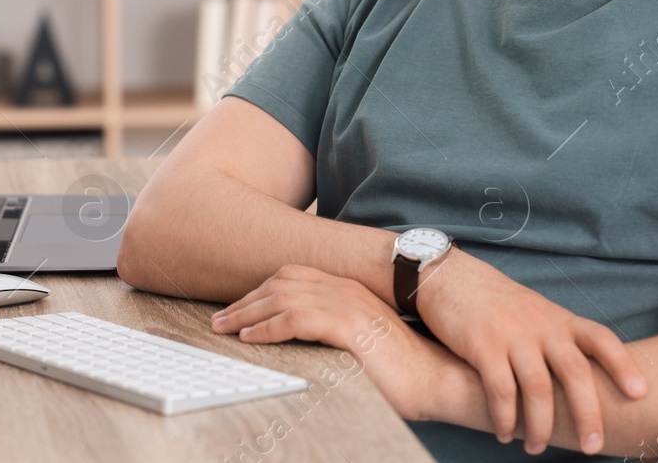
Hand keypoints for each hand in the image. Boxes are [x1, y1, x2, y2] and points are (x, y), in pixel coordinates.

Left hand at [209, 264, 468, 421]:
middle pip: (281, 283)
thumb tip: (298, 340)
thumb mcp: (360, 341)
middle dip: (245, 301)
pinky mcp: (349, 325)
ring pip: (281, 298)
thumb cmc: (401, 369)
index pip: (292, 277)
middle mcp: (346, 288)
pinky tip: (249, 339)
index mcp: (349, 288)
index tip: (237, 309)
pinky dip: (266, 328)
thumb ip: (333, 331)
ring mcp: (348, 304)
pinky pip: (295, 319)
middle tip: (219, 320)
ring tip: (224, 329)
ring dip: (246, 313)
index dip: (259, 291)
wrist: (438, 380)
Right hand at [415, 249, 648, 454]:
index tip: (641, 392)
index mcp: (560, 320)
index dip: (623, 365)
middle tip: (593, 447)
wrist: (452, 279)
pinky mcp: (482, 345)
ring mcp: (512, 335)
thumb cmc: (499, 305)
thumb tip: (586, 384)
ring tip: (536, 448)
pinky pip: (500, 390)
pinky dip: (505, 418)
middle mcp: (542, 326)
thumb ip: (560, 341)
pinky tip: (505, 434)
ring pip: (537, 388)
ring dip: (540, 426)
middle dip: (588, 414)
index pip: (601, 339)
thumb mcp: (538, 314)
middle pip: (574, 372)